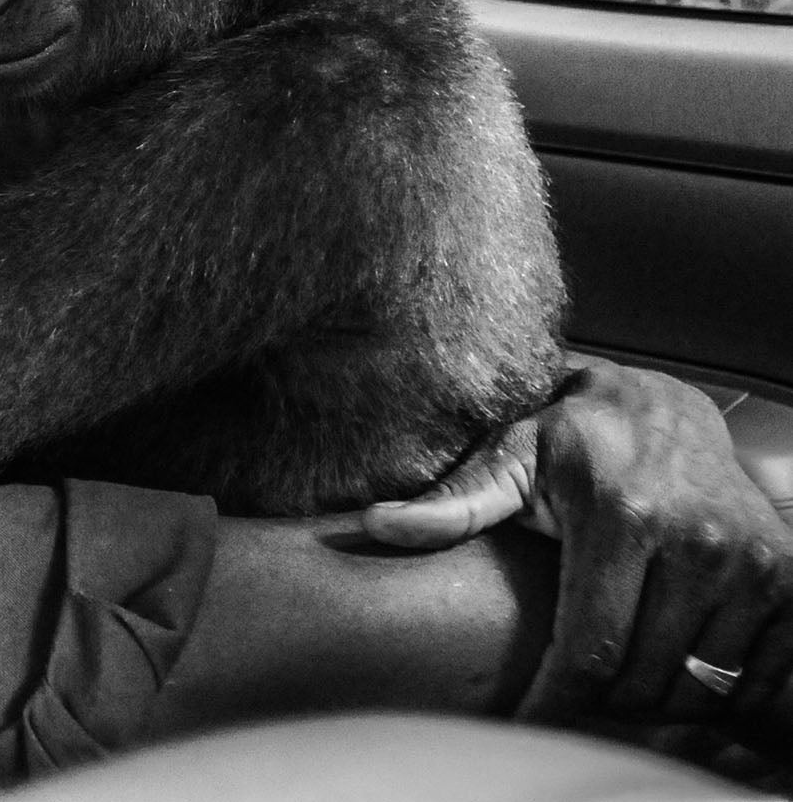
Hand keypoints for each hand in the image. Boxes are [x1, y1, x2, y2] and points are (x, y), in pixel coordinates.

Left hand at [366, 357, 792, 742]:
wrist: (663, 406)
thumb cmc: (575, 434)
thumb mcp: (510, 455)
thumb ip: (456, 501)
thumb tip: (377, 524)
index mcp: (624, 517)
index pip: (590, 650)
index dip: (555, 702)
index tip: (522, 724)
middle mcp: (697, 542)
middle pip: (644, 680)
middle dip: (600, 704)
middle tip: (569, 692)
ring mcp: (751, 563)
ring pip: (699, 686)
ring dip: (656, 702)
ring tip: (615, 679)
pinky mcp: (786, 578)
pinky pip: (760, 675)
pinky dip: (718, 694)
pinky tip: (671, 671)